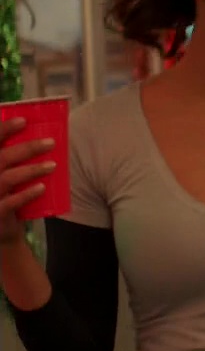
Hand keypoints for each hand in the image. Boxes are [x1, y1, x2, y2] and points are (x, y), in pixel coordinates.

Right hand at [0, 117, 57, 244]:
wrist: (0, 230)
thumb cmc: (5, 196)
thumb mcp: (5, 174)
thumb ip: (13, 159)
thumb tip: (41, 138)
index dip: (3, 129)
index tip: (23, 121)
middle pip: (0, 158)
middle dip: (26, 149)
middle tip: (51, 143)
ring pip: (7, 178)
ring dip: (31, 170)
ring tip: (53, 165)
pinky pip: (10, 202)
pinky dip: (26, 194)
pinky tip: (42, 188)